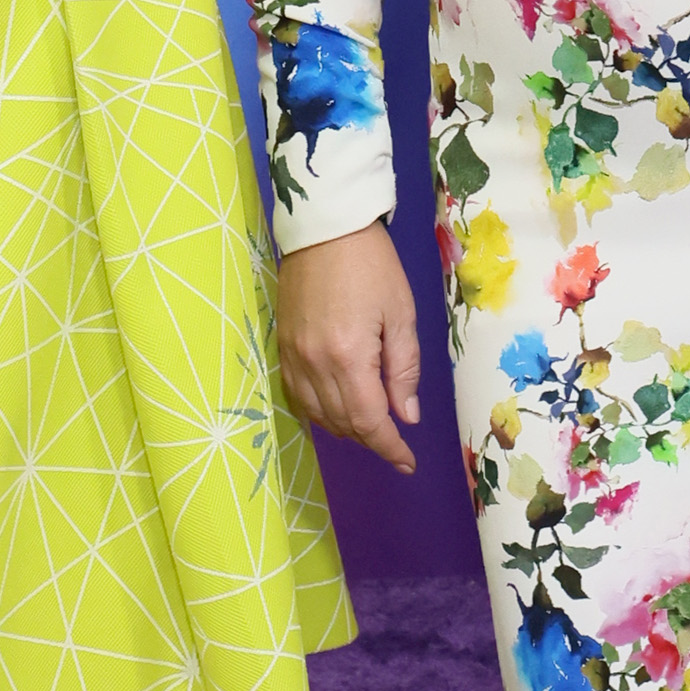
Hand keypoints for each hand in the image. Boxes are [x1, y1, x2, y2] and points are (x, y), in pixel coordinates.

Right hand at [274, 222, 423, 475]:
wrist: (324, 228)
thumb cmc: (372, 265)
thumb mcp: (401, 315)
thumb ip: (403, 370)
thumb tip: (406, 416)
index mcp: (349, 357)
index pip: (368, 422)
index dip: (389, 448)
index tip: (407, 462)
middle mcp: (314, 364)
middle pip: (342, 424)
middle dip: (371, 439)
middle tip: (395, 440)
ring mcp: (293, 356)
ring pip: (317, 415)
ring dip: (346, 429)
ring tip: (371, 424)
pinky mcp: (282, 346)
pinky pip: (298, 396)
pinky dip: (320, 411)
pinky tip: (338, 407)